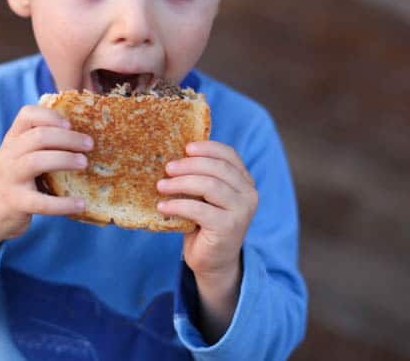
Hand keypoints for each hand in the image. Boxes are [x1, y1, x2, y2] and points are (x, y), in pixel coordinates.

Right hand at [0, 105, 91, 243]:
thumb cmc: (13, 180)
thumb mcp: (19, 156)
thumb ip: (41, 145)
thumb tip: (83, 137)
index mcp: (12, 140)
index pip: (27, 115)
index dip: (50, 116)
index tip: (70, 124)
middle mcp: (8, 155)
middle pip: (38, 136)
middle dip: (68, 138)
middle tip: (89, 144)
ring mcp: (10, 178)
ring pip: (36, 161)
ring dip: (65, 159)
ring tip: (84, 163)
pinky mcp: (15, 203)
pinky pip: (41, 202)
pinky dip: (63, 203)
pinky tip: (80, 204)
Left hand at [157, 141, 256, 277]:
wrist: (213, 261)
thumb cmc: (204, 224)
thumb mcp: (205, 196)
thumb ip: (201, 176)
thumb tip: (174, 155)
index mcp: (245, 181)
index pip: (229, 155)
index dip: (207, 148)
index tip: (186, 147)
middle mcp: (249, 194)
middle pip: (218, 168)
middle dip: (189, 165)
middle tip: (167, 167)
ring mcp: (241, 211)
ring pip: (209, 185)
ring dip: (181, 183)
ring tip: (161, 186)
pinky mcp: (229, 227)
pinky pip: (199, 209)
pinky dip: (178, 205)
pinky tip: (162, 206)